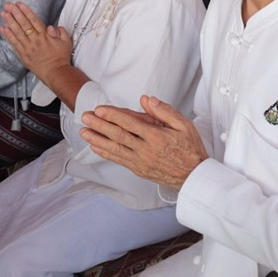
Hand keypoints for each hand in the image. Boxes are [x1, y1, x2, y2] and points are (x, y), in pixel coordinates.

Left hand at [0, 1, 71, 84]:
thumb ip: (61, 32)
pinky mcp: (23, 55)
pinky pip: (14, 44)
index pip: (34, 20)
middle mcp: (35, 40)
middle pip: (24, 24)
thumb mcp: (67, 42)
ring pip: (17, 32)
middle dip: (15, 13)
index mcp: (46, 36)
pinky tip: (3, 29)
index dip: (26, 11)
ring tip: (3, 13)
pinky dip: (8, 36)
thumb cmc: (61, 58)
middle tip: (8, 5)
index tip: (19, 4)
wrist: (56, 73)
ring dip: (10, 22)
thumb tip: (52, 27)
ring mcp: (28, 48)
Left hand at [80, 96, 207, 188]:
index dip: (113, 116)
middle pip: (118, 135)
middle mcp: (146, 150)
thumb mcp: (184, 125)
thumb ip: (165, 111)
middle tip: (85, 117)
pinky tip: (95, 147)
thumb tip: (147, 100)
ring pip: (115, 149)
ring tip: (84, 132)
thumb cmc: (190, 149)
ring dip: (97, 140)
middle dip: (99, 125)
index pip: (130, 123)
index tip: (100, 109)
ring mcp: (140, 161)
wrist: (193, 176)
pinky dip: (106, 153)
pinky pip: (119, 160)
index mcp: (157, 137)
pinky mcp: (138, 170)